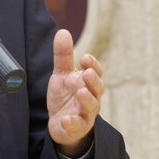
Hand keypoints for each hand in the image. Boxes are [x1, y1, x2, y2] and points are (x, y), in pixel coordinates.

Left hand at [47, 30, 103, 157]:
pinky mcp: (77, 127)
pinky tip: (65, 119)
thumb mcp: (62, 74)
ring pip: (91, 107)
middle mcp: (91, 97)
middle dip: (93, 81)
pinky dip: (72, 122)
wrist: (61, 122)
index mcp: (88, 82)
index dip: (93, 65)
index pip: (96, 72)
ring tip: (80, 92)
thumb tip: (63, 31)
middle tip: (87, 73)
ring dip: (87, 100)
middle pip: (97, 89)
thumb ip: (63, 55)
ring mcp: (86, 113)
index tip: (85, 58)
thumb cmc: (65, 95)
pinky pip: (77, 126)